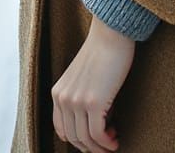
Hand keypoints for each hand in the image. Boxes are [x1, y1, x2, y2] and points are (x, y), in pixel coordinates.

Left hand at [52, 15, 134, 151]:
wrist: (111, 33)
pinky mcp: (94, 102)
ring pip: (86, 139)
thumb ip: (80, 97)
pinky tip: (116, 140)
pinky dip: (107, 143)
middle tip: (106, 145)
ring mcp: (77, 101)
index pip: (62, 130)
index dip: (78, 140)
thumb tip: (95, 124)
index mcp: (58, 93)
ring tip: (113, 144)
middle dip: (90, 146)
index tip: (93, 140)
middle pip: (74, 138)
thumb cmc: (102, 52)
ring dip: (100, 147)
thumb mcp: (82, 77)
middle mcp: (63, 99)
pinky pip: (98, 134)